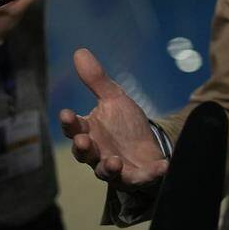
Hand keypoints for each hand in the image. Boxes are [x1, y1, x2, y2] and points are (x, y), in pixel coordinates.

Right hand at [57, 48, 166, 189]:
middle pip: (84, 153)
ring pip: (105, 172)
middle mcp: (97, 152)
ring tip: (114, 161)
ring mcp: (115, 169)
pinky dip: (151, 173)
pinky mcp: (136, 177)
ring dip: (108, 167)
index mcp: (90, 131)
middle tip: (83, 140)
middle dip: (82, 148)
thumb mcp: (114, 99)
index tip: (66, 113)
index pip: (74, 127)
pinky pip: (142, 178)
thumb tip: (79, 51)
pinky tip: (162, 166)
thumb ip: (96, 80)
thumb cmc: (124, 124)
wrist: (148, 146)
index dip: (69, 122)